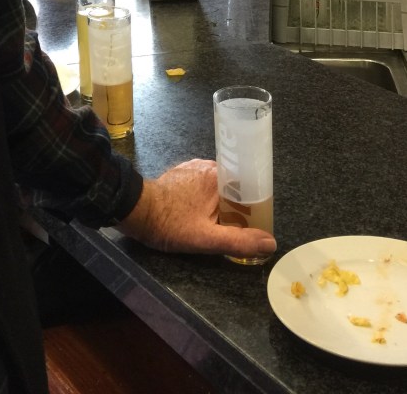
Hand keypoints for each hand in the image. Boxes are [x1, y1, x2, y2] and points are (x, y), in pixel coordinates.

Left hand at [116, 159, 275, 259]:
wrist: (135, 211)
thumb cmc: (171, 224)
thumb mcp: (207, 239)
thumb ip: (239, 241)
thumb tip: (271, 242)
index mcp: (220, 177)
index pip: (249, 187)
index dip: (255, 205)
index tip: (256, 222)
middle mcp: (209, 165)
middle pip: (234, 187)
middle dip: (237, 206)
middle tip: (235, 228)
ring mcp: (193, 167)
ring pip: (218, 187)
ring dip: (221, 203)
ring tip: (218, 222)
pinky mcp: (181, 172)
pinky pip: (203, 184)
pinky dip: (206, 198)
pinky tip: (200, 212)